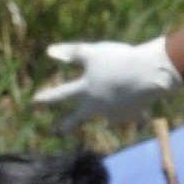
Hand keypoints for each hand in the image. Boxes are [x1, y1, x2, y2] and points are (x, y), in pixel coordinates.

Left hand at [33, 35, 179, 129]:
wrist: (148, 74)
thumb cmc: (118, 60)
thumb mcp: (92, 52)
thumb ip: (72, 53)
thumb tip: (50, 52)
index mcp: (85, 90)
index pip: (61, 94)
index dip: (47, 97)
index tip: (35, 102)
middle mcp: (97, 106)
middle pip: (79, 117)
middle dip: (67, 124)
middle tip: (58, 131)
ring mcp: (115, 113)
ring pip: (108, 118)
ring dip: (107, 117)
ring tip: (109, 120)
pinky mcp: (133, 114)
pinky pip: (133, 117)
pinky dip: (136, 116)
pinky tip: (142, 117)